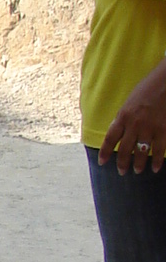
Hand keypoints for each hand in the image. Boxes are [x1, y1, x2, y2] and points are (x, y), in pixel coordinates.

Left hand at [101, 58, 165, 173]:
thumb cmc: (148, 89)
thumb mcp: (130, 102)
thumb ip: (124, 118)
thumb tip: (119, 133)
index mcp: (123, 116)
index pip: (110, 139)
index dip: (105, 152)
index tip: (102, 162)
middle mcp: (134, 124)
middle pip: (124, 150)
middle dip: (122, 163)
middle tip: (122, 172)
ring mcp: (150, 127)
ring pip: (141, 152)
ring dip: (138, 164)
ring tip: (137, 171)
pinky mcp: (164, 129)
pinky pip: (159, 149)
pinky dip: (157, 160)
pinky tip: (156, 168)